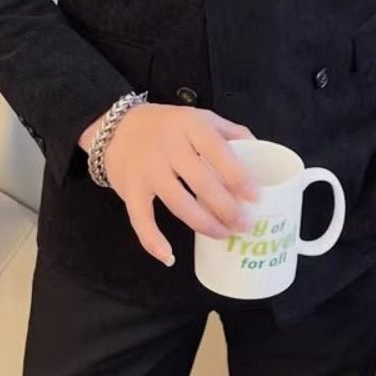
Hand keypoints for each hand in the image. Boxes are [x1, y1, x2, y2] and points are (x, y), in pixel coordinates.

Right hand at [82, 104, 260, 266]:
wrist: (115, 127)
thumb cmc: (167, 124)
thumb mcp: (199, 118)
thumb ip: (229, 132)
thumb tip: (260, 149)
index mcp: (190, 126)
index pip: (218, 151)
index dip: (238, 176)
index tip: (256, 197)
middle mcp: (168, 147)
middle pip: (201, 182)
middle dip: (227, 208)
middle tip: (245, 225)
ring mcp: (147, 169)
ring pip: (178, 203)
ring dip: (204, 224)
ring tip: (224, 235)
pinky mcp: (129, 189)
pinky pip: (140, 219)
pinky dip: (152, 240)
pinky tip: (169, 257)